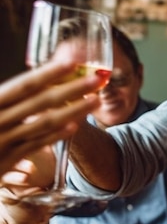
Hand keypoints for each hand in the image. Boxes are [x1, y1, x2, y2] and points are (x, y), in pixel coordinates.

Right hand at [0, 61, 100, 176]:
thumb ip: (4, 96)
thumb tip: (33, 79)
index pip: (24, 85)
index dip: (49, 73)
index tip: (72, 61)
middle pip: (42, 102)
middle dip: (73, 89)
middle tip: (99, 78)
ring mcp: (3, 142)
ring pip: (45, 124)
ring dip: (74, 111)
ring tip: (96, 100)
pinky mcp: (6, 161)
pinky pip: (36, 145)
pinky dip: (56, 135)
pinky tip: (75, 126)